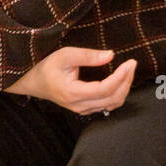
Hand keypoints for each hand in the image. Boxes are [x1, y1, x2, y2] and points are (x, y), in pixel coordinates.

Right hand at [7, 48, 136, 114]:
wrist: (34, 82)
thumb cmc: (46, 68)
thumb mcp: (65, 55)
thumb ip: (88, 55)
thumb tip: (110, 55)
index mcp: (73, 93)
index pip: (105, 89)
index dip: (121, 76)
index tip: (130, 63)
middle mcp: (79, 105)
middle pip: (113, 98)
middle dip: (126, 81)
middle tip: (132, 64)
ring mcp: (82, 109)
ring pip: (112, 104)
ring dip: (124, 88)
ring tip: (128, 71)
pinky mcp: (85, 109)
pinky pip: (107, 106)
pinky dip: (118, 94)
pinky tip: (120, 81)